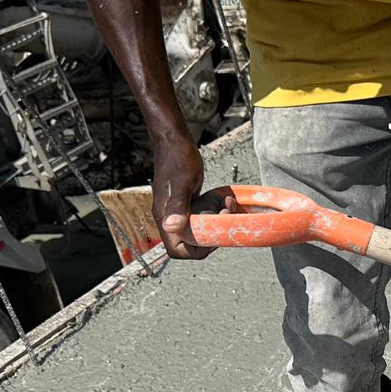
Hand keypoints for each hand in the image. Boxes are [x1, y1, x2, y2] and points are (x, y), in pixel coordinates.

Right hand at [150, 129, 213, 259]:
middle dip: (210, 236)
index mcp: (165, 217)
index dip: (195, 251)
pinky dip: (213, 213)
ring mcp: (178, 210)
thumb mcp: (182, 182)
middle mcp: (170, 217)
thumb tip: (172, 227)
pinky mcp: (186, 202)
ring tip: (226, 207)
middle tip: (223, 218)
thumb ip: (178, 206)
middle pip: (190, 243)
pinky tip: (221, 201)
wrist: (174, 141)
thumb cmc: (177, 158)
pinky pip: (201, 217)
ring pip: (198, 230)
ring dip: (215, 223)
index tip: (211, 237)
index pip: (177, 250)